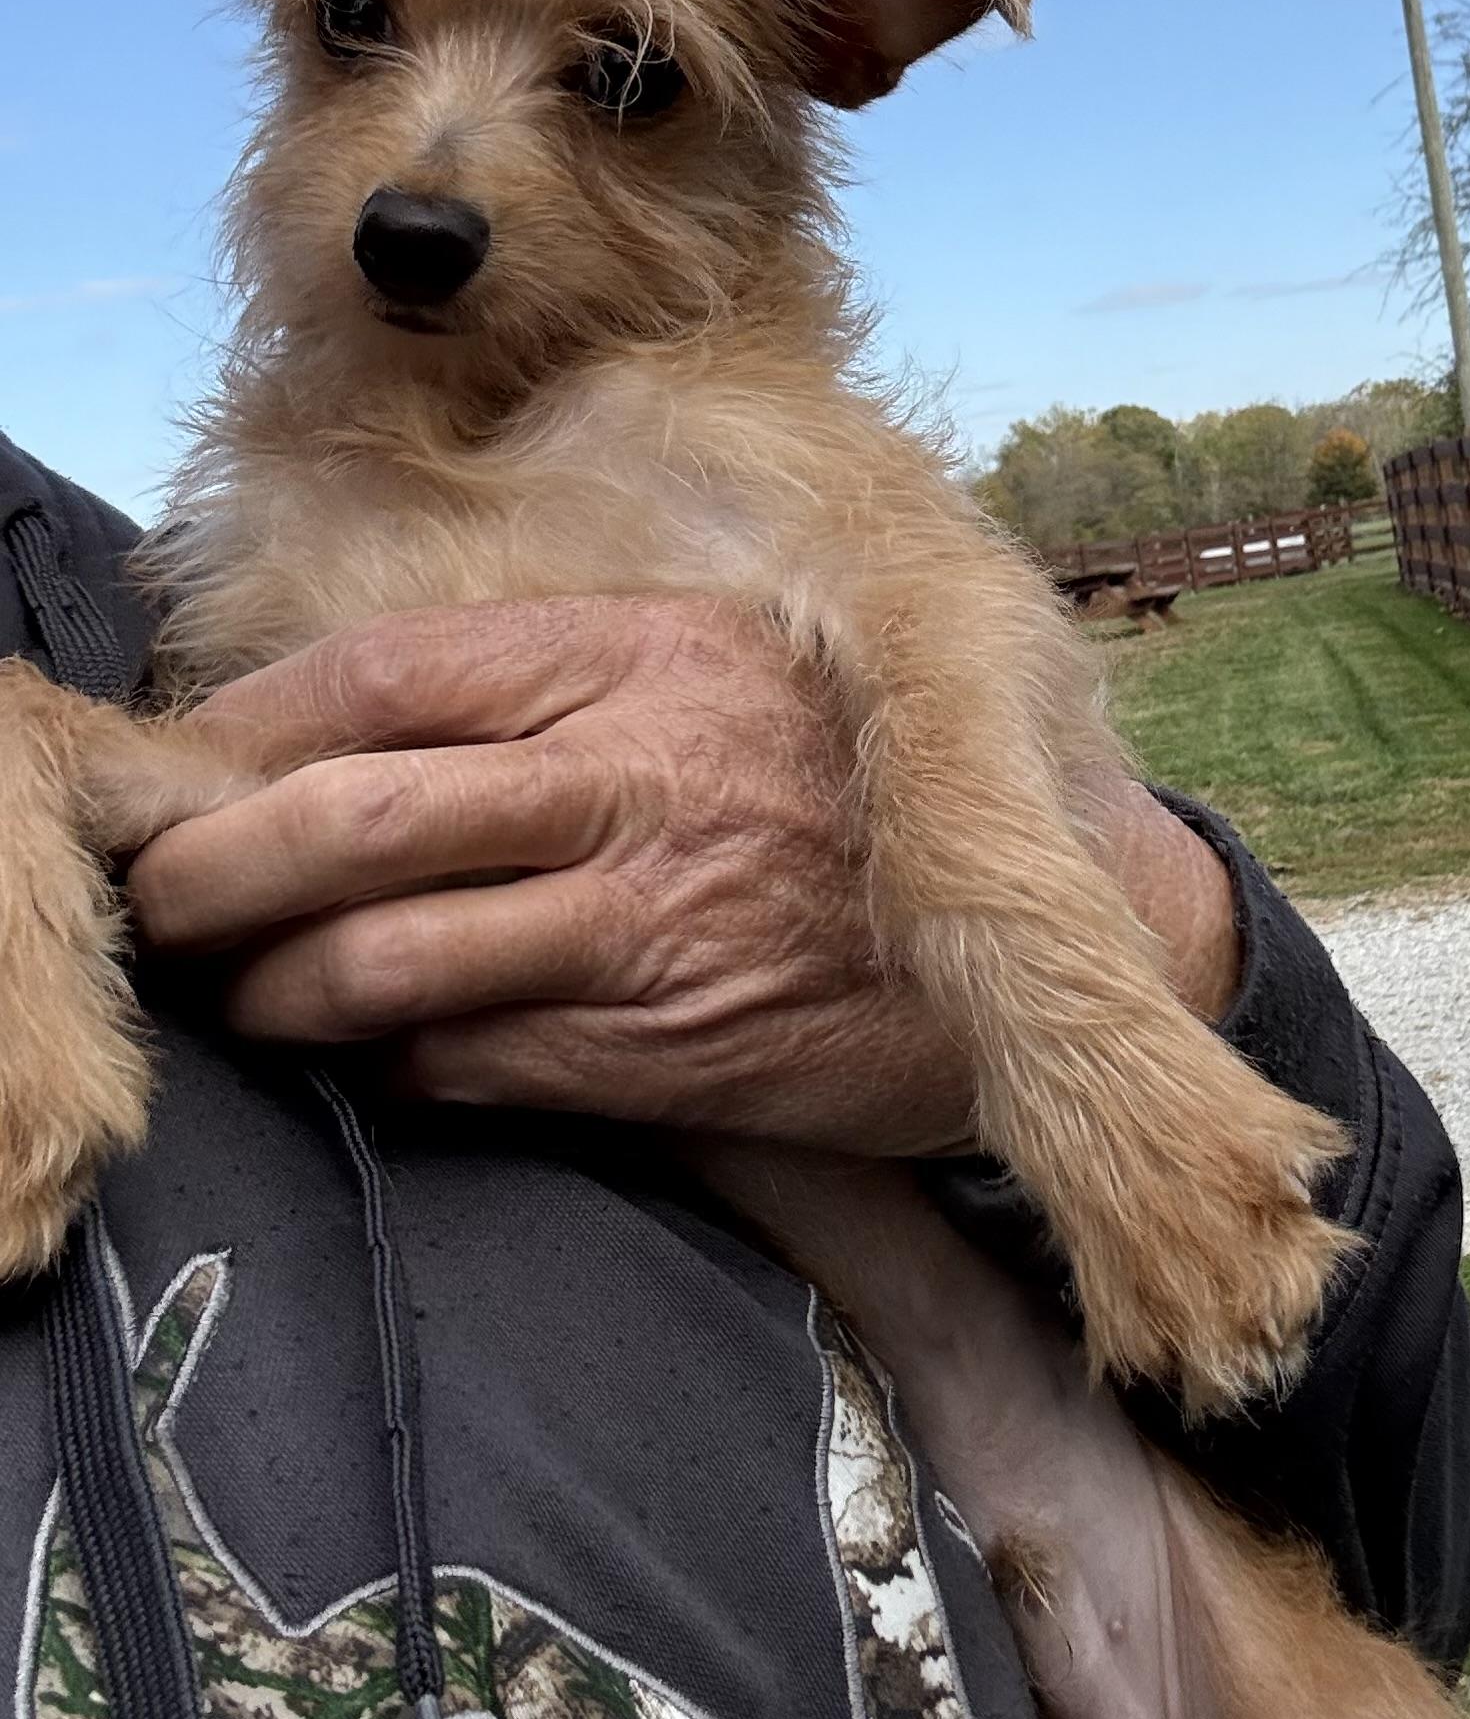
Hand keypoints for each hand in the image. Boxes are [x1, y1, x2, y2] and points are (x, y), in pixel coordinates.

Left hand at [128, 598, 1239, 1151]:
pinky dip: (397, 1063)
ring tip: (248, 996)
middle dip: (214, 872)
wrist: (1053, 915)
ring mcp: (655, 920)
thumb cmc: (856, 779)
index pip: (382, 678)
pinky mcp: (678, 1048)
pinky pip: (480, 1062)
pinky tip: (379, 1053)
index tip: (189, 767)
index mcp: (643, 654)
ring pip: (390, 959)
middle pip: (351, 817)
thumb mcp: (731, 667)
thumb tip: (367, 731)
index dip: (248, 728)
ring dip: (282, 991)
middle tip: (166, 901)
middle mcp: (638, 777)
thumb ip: (570, 683)